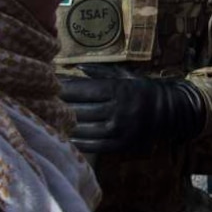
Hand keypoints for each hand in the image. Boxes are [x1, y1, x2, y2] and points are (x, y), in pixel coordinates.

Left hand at [59, 76, 206, 153]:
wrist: (169, 111)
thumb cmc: (143, 90)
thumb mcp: (125, 76)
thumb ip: (101, 72)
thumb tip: (76, 66)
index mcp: (118, 90)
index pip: (82, 90)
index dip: (62, 88)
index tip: (48, 85)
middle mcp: (118, 110)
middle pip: (79, 109)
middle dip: (59, 105)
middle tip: (42, 102)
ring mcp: (119, 129)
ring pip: (83, 128)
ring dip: (65, 124)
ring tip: (50, 119)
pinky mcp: (120, 145)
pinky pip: (92, 145)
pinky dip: (77, 141)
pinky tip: (66, 135)